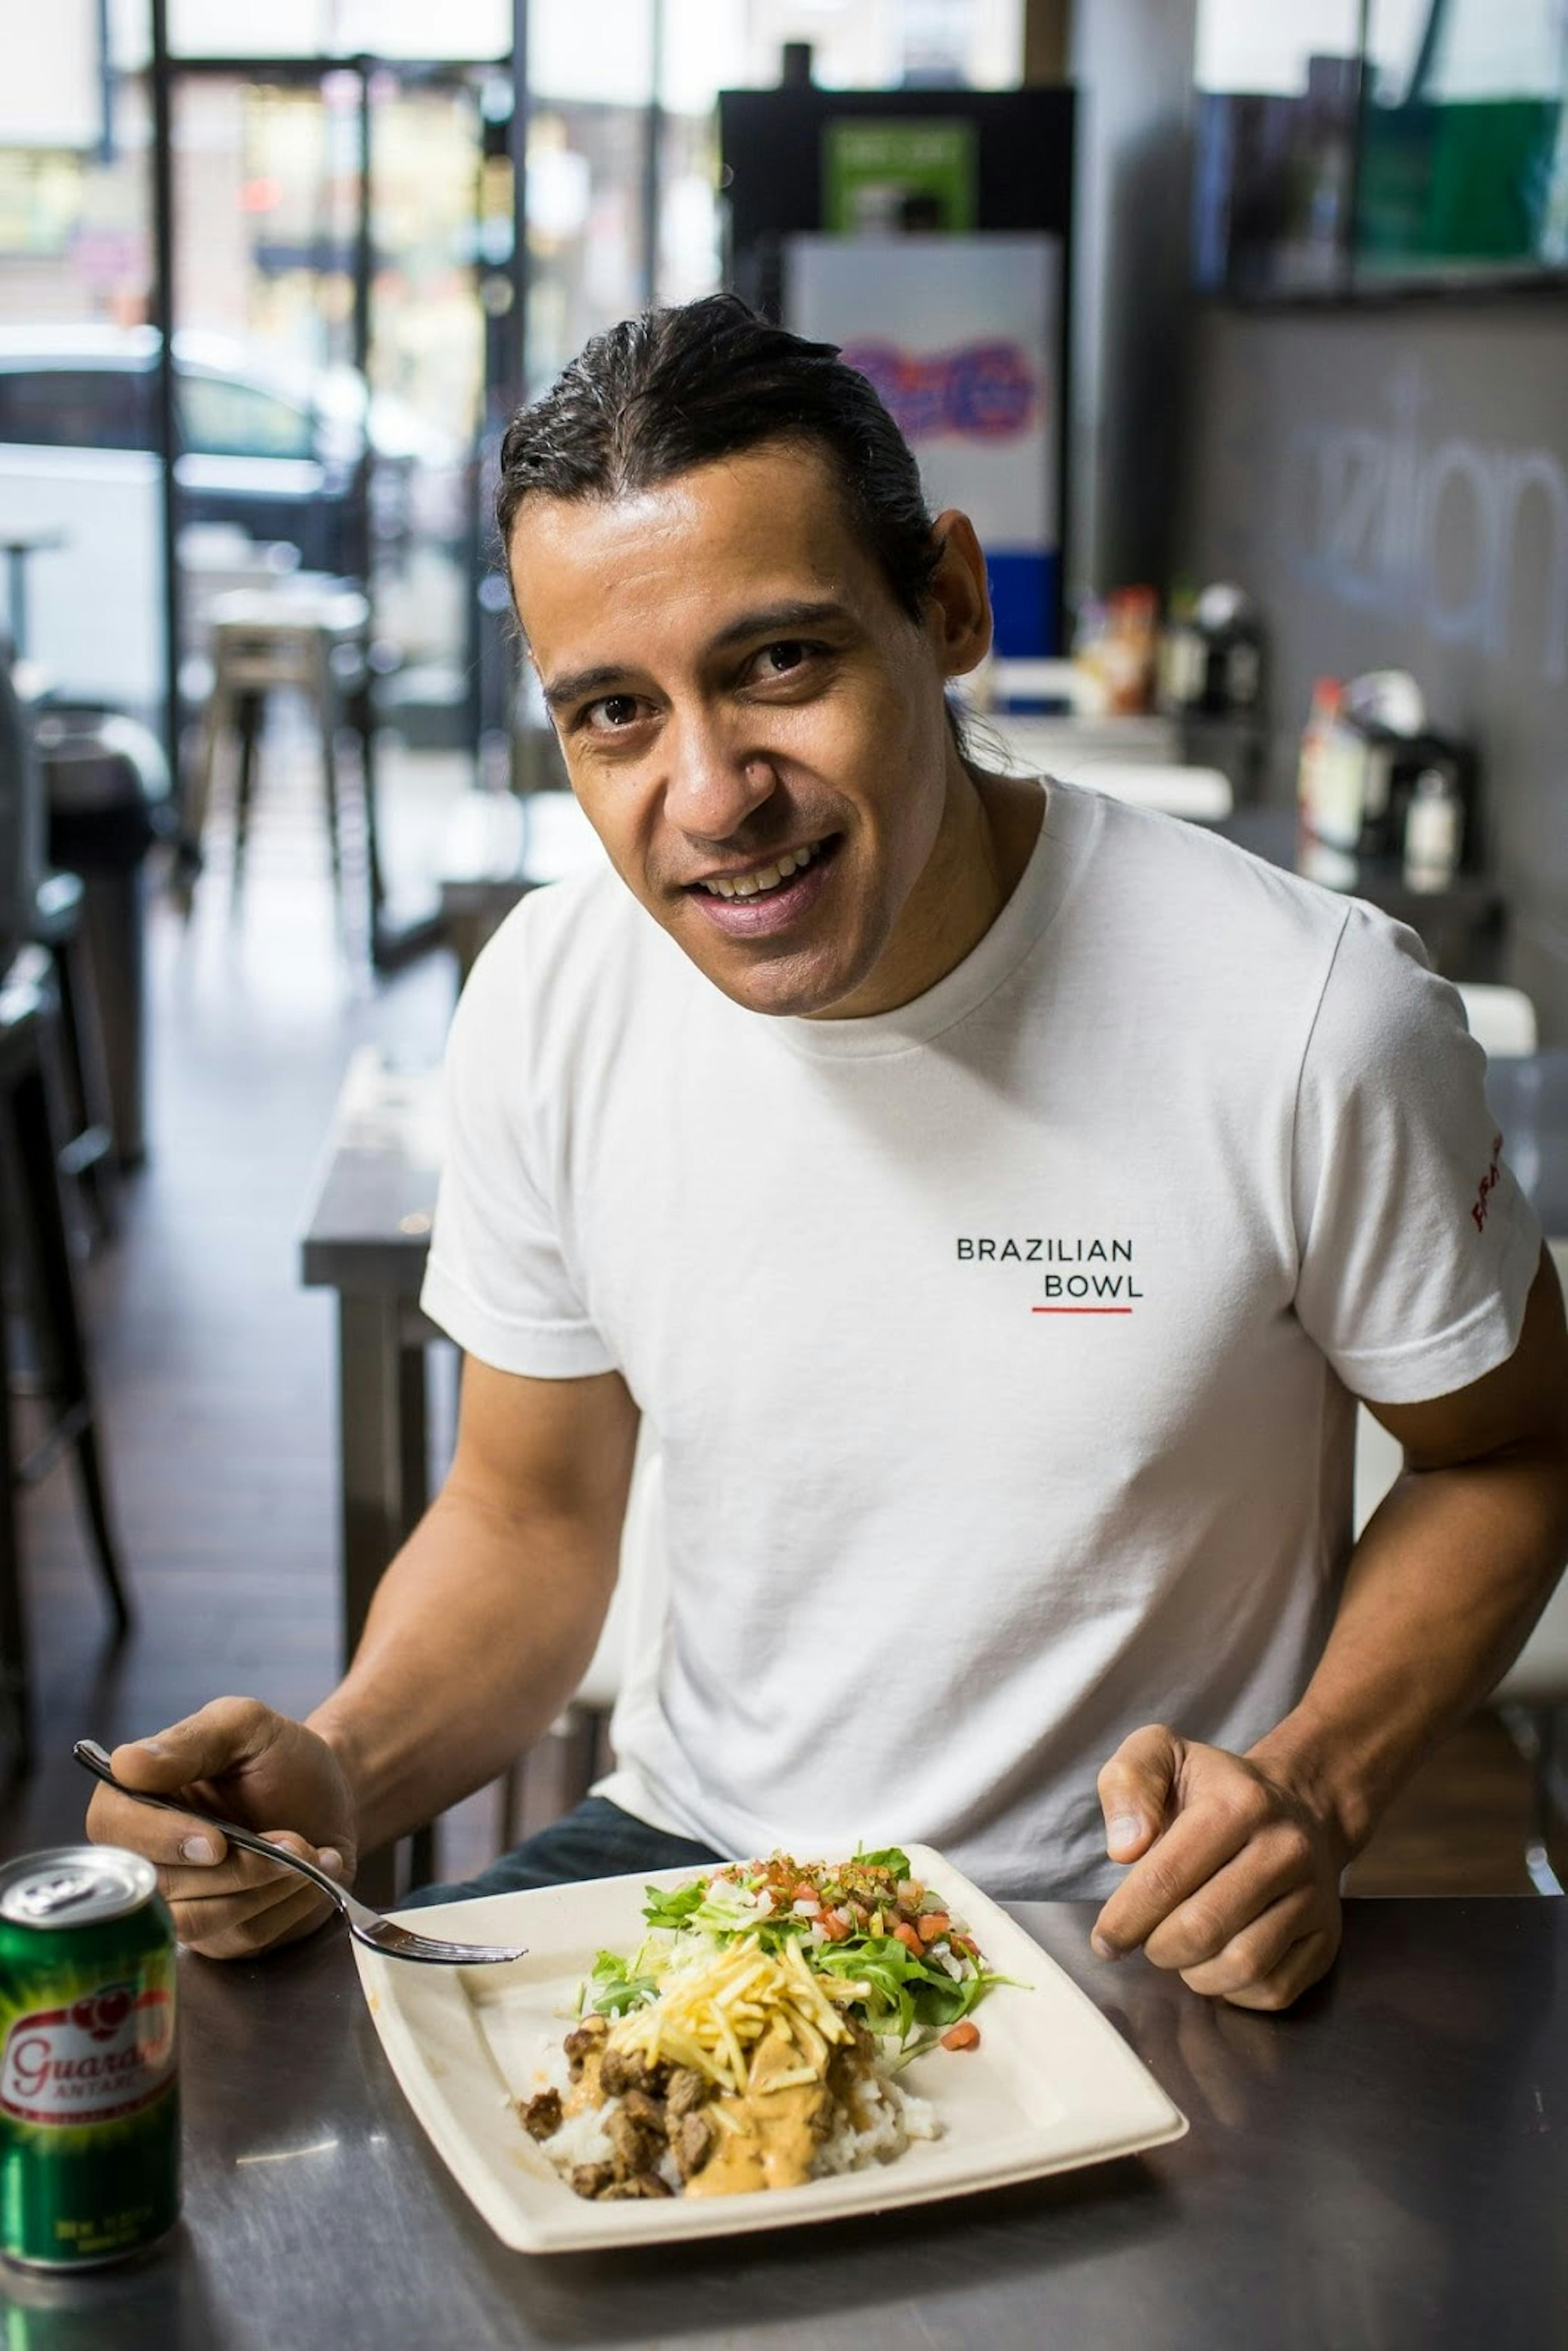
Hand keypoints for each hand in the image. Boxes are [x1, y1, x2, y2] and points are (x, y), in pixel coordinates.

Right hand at [84, 1698, 358, 1960]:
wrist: (334, 1799)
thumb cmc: (281, 1759)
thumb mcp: (245, 1727)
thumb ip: (189, 1742)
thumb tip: (125, 1765)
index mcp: (138, 1795)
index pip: (111, 1825)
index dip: (158, 1839)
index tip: (216, 1840)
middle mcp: (146, 1854)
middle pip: (154, 1885)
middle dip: (233, 1867)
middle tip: (291, 1840)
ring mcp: (179, 1900)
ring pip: (195, 1919)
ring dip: (262, 1885)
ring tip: (307, 1851)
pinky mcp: (216, 1933)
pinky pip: (238, 1933)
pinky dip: (285, 1902)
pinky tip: (311, 1873)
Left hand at [1089, 1724, 1345, 2011]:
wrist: (1299, 1806)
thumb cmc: (1215, 1789)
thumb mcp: (1162, 1755)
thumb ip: (1127, 1783)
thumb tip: (1125, 1849)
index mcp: (1239, 1803)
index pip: (1165, 1877)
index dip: (1125, 1918)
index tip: (1105, 1938)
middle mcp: (1285, 1850)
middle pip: (1202, 1928)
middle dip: (1157, 1947)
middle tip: (1144, 1940)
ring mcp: (1313, 1897)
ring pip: (1242, 1965)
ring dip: (1194, 1973)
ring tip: (1179, 1950)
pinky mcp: (1326, 1938)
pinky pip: (1274, 1988)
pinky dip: (1233, 1990)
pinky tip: (1216, 1961)